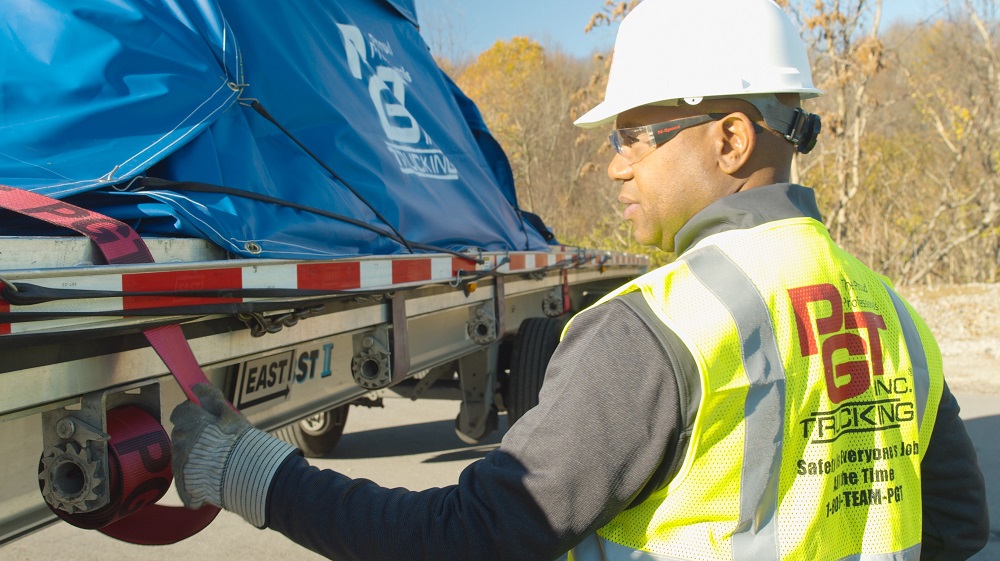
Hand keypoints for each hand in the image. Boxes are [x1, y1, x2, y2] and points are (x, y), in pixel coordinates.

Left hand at [170, 384, 296, 526]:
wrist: (248, 475)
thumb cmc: (241, 442)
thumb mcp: (230, 414)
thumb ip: (211, 398)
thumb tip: (196, 386)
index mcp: (191, 423)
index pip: (180, 413)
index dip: (192, 415)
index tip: (203, 419)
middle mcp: (181, 444)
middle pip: (180, 435)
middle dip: (193, 436)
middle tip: (214, 441)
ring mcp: (181, 467)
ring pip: (182, 457)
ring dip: (194, 456)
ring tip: (216, 460)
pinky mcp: (185, 487)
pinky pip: (186, 481)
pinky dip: (196, 479)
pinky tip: (213, 476)